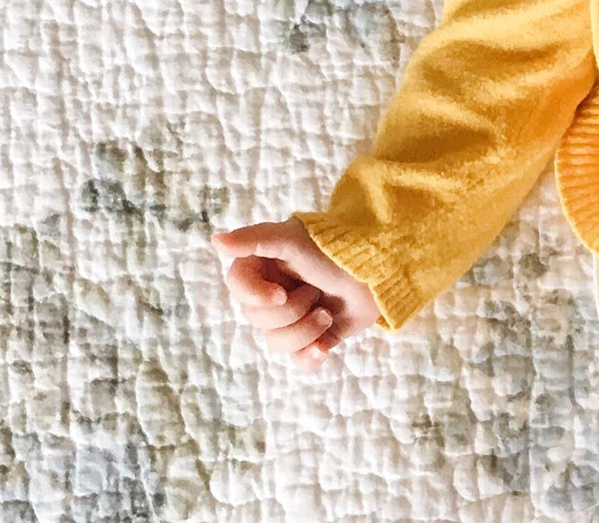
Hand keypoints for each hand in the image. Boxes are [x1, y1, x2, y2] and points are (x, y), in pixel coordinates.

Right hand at [212, 219, 380, 369]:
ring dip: (305, 331)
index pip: (238, 290)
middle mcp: (273, 293)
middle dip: (292, 311)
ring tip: (328, 313)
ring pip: (276, 343)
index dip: (257, 297)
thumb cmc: (337, 248)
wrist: (383, 270)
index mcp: (263, 267)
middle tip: (316, 293)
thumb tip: (215, 241)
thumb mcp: (294, 238)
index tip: (281, 293)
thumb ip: (254, 239)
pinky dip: (310, 356)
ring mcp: (293, 318)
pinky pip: (296, 360)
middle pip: (258, 321)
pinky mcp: (313, 337)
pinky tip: (324, 345)